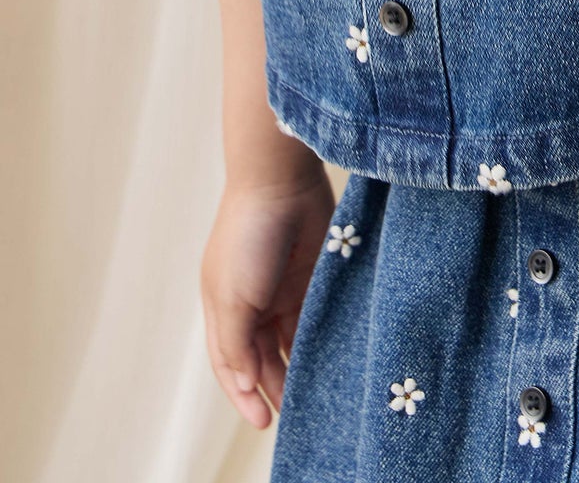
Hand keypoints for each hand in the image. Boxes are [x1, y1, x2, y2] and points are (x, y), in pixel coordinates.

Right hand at [200, 165, 337, 428]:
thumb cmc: (247, 234)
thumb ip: (237, 343)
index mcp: (224, 308)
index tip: (263, 422)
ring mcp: (283, 287)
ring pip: (292, 339)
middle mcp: (252, 302)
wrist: (281, 178)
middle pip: (263, 356)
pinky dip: (320, 336)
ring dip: (300, 365)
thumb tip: (244, 384)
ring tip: (317, 395)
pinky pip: (316, 313)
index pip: (231, 364)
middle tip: (297, 414)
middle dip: (275, 386)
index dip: (244, 395)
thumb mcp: (233, 295)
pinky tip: (332, 357)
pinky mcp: (313, 273)